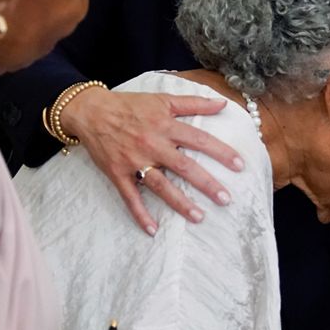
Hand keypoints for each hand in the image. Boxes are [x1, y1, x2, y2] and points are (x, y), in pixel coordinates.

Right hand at [60, 87, 242, 236]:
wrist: (90, 111)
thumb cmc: (130, 105)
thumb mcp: (162, 99)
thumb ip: (194, 103)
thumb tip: (223, 104)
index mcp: (165, 125)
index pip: (199, 140)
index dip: (221, 152)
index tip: (240, 166)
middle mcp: (152, 144)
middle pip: (184, 166)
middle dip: (206, 184)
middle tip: (226, 199)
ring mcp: (134, 161)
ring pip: (160, 185)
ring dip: (179, 203)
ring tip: (199, 217)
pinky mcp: (117, 173)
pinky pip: (130, 197)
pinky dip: (140, 214)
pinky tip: (153, 230)